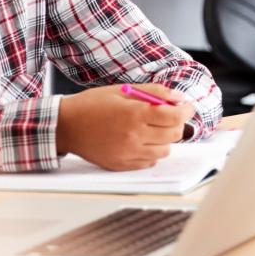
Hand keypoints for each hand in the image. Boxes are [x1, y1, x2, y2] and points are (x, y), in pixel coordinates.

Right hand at [54, 84, 187, 169]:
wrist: (67, 126)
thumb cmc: (93, 105)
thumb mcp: (124, 90)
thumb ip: (155, 93)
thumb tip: (179, 98)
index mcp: (135, 114)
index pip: (175, 116)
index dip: (186, 110)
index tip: (187, 106)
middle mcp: (134, 136)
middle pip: (174, 135)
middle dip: (177, 123)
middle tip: (170, 116)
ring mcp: (128, 153)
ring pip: (164, 151)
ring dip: (165, 139)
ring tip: (153, 128)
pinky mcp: (122, 165)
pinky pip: (149, 162)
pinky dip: (152, 152)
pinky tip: (142, 140)